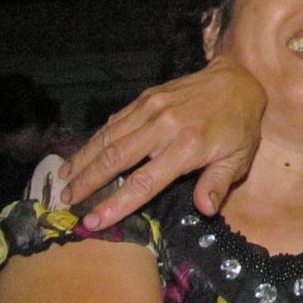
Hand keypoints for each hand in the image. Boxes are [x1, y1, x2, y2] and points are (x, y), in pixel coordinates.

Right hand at [59, 56, 265, 229]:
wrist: (238, 81)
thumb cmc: (239, 126)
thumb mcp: (239, 158)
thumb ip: (218, 184)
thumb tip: (205, 210)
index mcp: (188, 147)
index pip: (144, 182)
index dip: (116, 204)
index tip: (92, 221)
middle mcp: (164, 126)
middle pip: (116, 158)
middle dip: (87, 182)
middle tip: (65, 201)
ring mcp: (153, 108)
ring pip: (109, 137)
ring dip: (83, 159)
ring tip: (63, 179)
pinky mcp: (147, 97)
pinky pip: (116, 120)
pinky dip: (96, 138)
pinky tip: (82, 153)